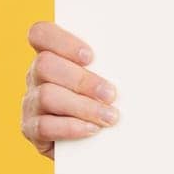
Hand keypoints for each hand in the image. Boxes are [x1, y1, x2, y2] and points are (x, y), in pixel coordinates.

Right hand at [22, 21, 119, 158]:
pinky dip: (70, 127)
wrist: (102, 139)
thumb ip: (114, 62)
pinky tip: (92, 129)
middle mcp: (36, 75)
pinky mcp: (31, 130)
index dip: (61, 41)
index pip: (41, 34)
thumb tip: (143, 53)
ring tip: (109, 116)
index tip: (90, 56)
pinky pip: (43, 126)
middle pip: (45, 65)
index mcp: (53, 54)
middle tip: (111, 93)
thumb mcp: (112, 75)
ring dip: (82, 106)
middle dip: (81, 80)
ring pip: (46, 96)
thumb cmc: (110, 97)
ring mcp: (31, 102)